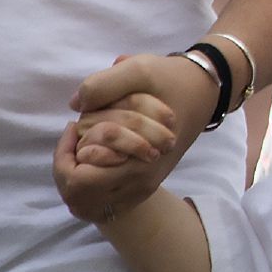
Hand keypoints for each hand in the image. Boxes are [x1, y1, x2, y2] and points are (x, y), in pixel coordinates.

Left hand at [55, 52, 216, 220]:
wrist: (205, 91)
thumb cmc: (171, 80)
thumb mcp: (138, 70)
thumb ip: (101, 86)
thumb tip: (75, 107)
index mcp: (139, 160)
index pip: (78, 180)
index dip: (66, 153)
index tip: (74, 126)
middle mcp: (142, 181)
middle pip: (80, 197)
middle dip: (69, 167)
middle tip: (76, 140)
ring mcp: (144, 186)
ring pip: (90, 202)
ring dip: (80, 176)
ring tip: (86, 148)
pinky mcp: (146, 185)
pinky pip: (104, 200)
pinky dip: (92, 183)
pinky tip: (97, 157)